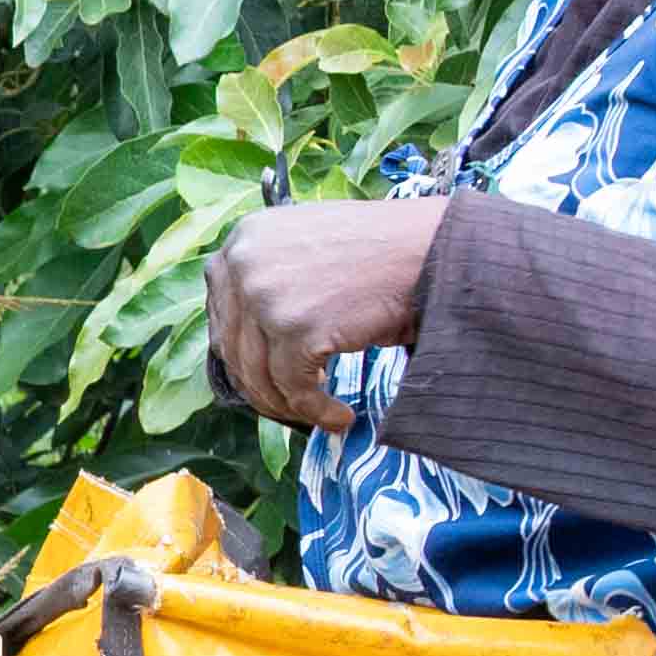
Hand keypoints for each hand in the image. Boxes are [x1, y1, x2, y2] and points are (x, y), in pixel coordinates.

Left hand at [204, 197, 448, 430]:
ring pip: (259, 376)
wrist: (435, 249)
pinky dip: (317, 412)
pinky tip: (341, 416)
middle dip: (263, 386)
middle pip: (234, 348)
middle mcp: (244, 263)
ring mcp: (265, 296)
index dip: (242, 352)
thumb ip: (269, 278)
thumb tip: (249, 340)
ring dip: (290, 405)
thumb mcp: (306, 245)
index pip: (221, 312)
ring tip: (321, 413)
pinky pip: (295, 390)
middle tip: (292, 405)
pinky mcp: (295, 329)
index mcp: (244, 239)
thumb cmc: (382, 252)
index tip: (264, 375)